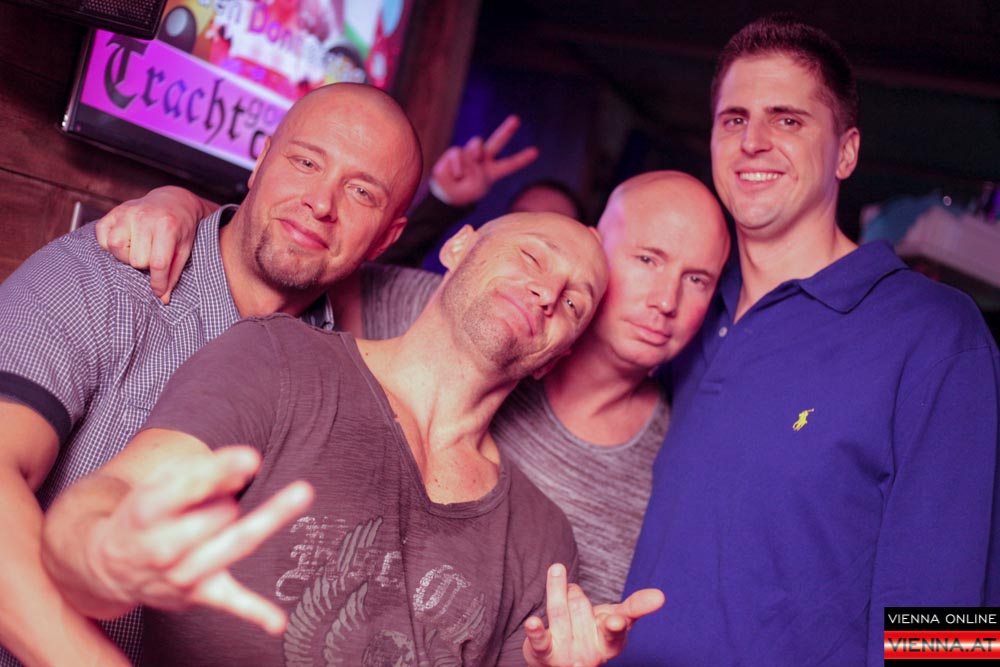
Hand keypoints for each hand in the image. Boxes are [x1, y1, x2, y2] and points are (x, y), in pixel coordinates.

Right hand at [85, 446, 312, 634]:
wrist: (107, 566)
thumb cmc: (144, 514)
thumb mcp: (159, 481)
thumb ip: (202, 469)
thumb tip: (246, 465)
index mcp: (147, 511)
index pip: (188, 488)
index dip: (222, 471)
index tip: (252, 458)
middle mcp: (162, 547)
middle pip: (218, 515)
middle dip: (230, 497)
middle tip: (222, 497)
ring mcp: (182, 575)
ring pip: (232, 544)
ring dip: (264, 520)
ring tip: (301, 493)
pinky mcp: (200, 594)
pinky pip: (231, 603)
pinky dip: (256, 612)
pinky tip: (278, 623)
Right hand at [95, 186, 205, 303]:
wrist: (173, 201)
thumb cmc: (180, 228)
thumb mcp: (184, 249)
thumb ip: (173, 274)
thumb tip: (162, 298)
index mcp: (167, 226)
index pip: (158, 263)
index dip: (157, 283)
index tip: (158, 292)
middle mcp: (145, 217)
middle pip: (136, 259)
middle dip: (144, 264)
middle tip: (152, 255)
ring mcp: (126, 213)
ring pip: (115, 248)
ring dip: (126, 255)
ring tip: (137, 249)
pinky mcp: (112, 213)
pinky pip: (102, 238)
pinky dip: (110, 245)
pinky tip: (126, 241)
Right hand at [431, 114, 538, 205]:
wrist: (445, 196)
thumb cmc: (463, 195)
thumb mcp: (476, 189)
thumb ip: (476, 171)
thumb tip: (468, 156)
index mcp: (492, 171)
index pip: (509, 164)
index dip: (521, 158)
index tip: (535, 152)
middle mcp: (482, 160)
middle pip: (497, 142)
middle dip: (506, 130)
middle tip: (516, 119)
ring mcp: (469, 155)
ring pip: (477, 143)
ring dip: (476, 151)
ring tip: (473, 162)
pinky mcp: (455, 154)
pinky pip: (458, 154)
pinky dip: (458, 166)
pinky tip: (457, 176)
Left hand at [523, 563, 664, 666]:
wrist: (561, 662)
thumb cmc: (592, 634)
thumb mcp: (615, 620)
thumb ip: (634, 607)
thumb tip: (660, 595)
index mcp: (611, 644)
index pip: (616, 630)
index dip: (614, 625)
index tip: (615, 621)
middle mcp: (591, 654)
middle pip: (582, 609)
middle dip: (576, 596)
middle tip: (574, 594)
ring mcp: (567, 655)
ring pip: (560, 612)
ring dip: (558, 590)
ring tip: (556, 571)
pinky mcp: (544, 654)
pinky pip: (540, 640)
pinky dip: (535, 631)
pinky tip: (531, 622)